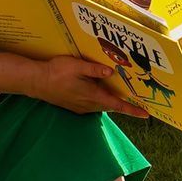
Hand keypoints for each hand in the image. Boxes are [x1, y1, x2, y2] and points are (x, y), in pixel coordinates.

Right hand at [30, 55, 145, 117]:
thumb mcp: (77, 66)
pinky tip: (99, 90)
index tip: (145, 114)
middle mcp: (88, 105)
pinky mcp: (75, 106)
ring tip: (120, 93)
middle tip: (137, 99)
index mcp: (92, 95)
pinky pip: (93, 105)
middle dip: (124, 104)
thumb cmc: (56, 72)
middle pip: (111, 106)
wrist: (36, 82)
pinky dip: (100, 100)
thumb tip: (112, 72)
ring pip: (102, 106)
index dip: (132, 110)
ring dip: (111, 101)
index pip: (117, 105)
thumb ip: (95, 70)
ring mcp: (81, 107)